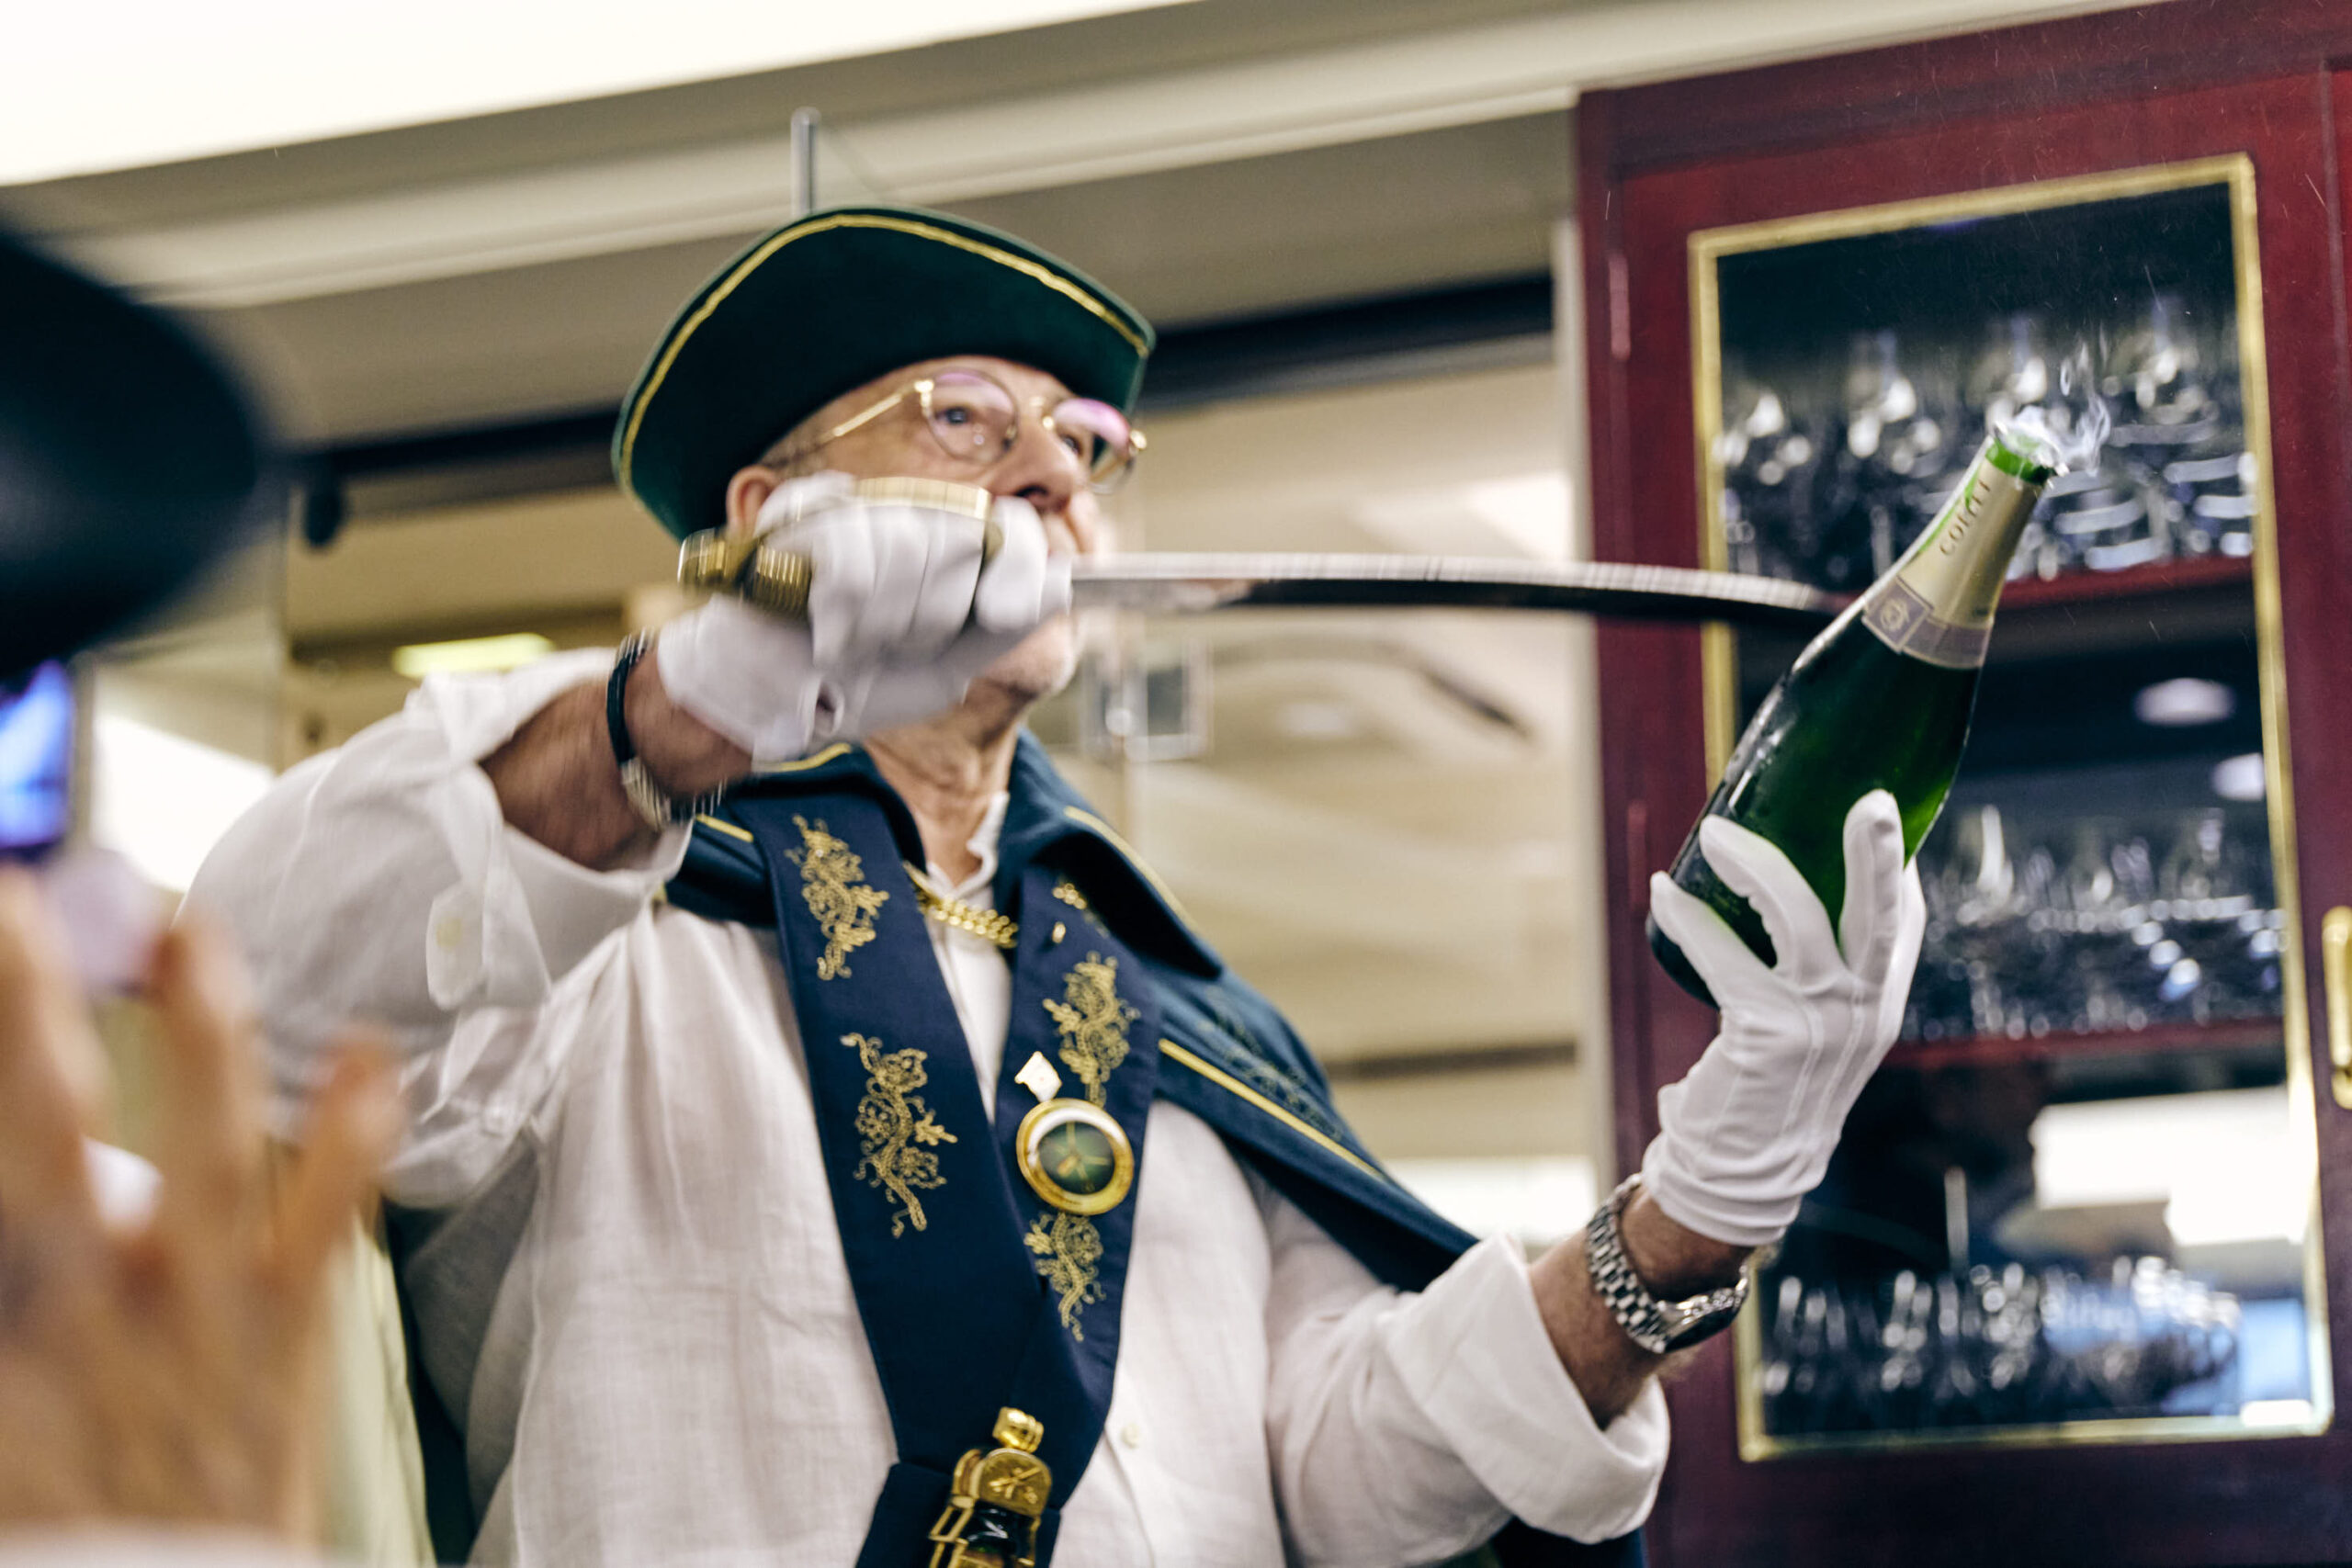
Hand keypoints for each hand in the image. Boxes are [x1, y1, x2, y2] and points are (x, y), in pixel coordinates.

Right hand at [0, 870, 400, 1539]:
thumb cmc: (50, 1521)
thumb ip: (11, 1290)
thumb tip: (40, 1202)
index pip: (0, 1151)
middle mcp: (74, 1303)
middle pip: (35, 1127)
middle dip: (22, 1007)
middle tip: (14, 896)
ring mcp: (189, 1315)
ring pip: (202, 1147)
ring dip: (201, 1029)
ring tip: (196, 926)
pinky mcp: (280, 1339)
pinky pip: (326, 1220)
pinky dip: (354, 1131)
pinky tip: (371, 1052)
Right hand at [655, 471, 1071, 759]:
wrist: (776, 702)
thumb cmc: (861, 682)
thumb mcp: (949, 667)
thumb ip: (1003, 626)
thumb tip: (1063, 582)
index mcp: (957, 553)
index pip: (1012, 528)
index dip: (1018, 568)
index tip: (1002, 614)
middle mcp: (914, 519)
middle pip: (961, 539)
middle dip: (933, 615)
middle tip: (896, 644)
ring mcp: (861, 509)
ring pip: (905, 545)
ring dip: (883, 618)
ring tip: (856, 641)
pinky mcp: (805, 511)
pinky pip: (850, 547)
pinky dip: (842, 607)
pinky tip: (827, 630)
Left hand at [1639, 790, 1925, 1247]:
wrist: (1744, 1172)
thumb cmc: (1769, 1092)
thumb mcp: (1815, 1035)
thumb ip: (1818, 984)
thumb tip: (1780, 905)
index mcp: (1880, 1007)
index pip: (1903, 925)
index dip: (1896, 869)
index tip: (1880, 814)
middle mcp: (1862, 1011)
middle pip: (1880, 915)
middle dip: (1877, 852)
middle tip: (1870, 798)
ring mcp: (1820, 1023)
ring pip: (1800, 919)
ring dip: (1756, 865)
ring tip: (1718, 831)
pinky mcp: (1767, 1034)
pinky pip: (1725, 956)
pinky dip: (1689, 919)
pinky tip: (1664, 893)